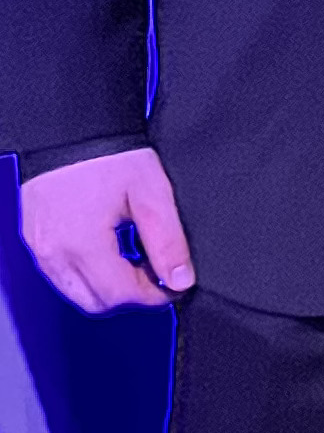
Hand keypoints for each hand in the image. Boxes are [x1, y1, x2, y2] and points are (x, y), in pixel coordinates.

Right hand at [19, 147, 193, 312]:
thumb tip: (180, 280)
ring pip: (76, 292)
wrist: (72, 129)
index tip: (175, 284)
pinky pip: (61, 274)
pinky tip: (110, 250)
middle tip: (157, 273)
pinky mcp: (34, 240)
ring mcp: (40, 249)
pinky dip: (87, 273)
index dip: (155, 296)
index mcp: (81, 245)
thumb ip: (168, 242)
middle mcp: (53, 253)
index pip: (120, 296)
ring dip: (108, 287)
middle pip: (96, 303)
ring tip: (135, 258)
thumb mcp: (152, 195)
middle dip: (131, 295)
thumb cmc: (110, 157)